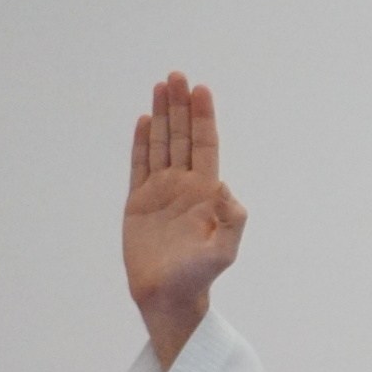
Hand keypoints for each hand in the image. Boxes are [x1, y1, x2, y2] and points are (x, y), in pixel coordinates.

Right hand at [124, 73, 245, 366]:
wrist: (168, 295)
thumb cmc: (199, 277)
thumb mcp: (224, 251)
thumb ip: (232, 220)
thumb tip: (224, 188)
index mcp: (206, 193)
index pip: (205, 146)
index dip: (203, 118)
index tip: (202, 90)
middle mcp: (184, 187)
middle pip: (182, 137)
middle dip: (181, 106)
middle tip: (178, 75)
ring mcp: (161, 192)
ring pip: (161, 144)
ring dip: (162, 115)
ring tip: (162, 86)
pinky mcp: (139, 202)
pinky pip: (139, 165)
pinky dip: (141, 142)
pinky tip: (143, 121)